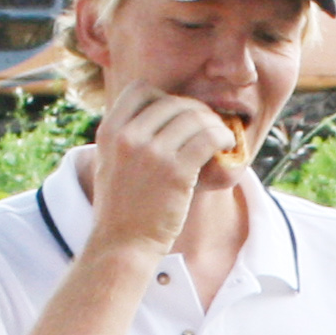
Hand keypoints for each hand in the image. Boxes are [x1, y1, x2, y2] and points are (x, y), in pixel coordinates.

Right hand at [90, 80, 240, 245]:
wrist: (121, 245)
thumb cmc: (120, 208)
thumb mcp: (109, 163)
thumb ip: (126, 137)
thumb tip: (156, 116)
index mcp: (109, 131)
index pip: (140, 89)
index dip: (163, 96)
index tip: (176, 115)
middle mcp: (128, 137)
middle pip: (172, 101)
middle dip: (194, 110)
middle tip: (206, 125)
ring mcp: (152, 154)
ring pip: (193, 117)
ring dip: (212, 122)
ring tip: (220, 135)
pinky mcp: (176, 172)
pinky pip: (207, 138)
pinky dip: (222, 136)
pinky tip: (226, 144)